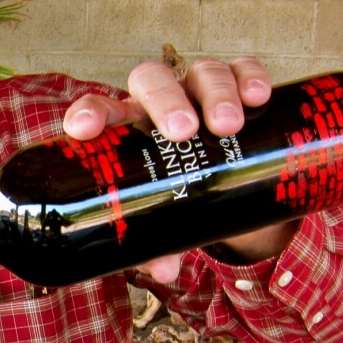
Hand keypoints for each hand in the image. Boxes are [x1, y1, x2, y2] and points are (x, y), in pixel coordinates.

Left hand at [62, 56, 290, 281]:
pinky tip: (259, 97)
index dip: (88, 113)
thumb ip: (159, 244)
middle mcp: (159, 104)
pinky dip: (250, 76)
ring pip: (201, 73)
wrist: (228, 179)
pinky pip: (243, 69)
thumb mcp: (167, 219)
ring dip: (215, 93)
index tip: (83, 129)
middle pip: (152, 80)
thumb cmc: (180, 193)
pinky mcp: (238, 87)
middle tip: (184, 133)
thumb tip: (164, 273)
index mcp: (128, 130)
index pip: (101, 110)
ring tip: (228, 126)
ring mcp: (198, 90)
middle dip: (166, 102)